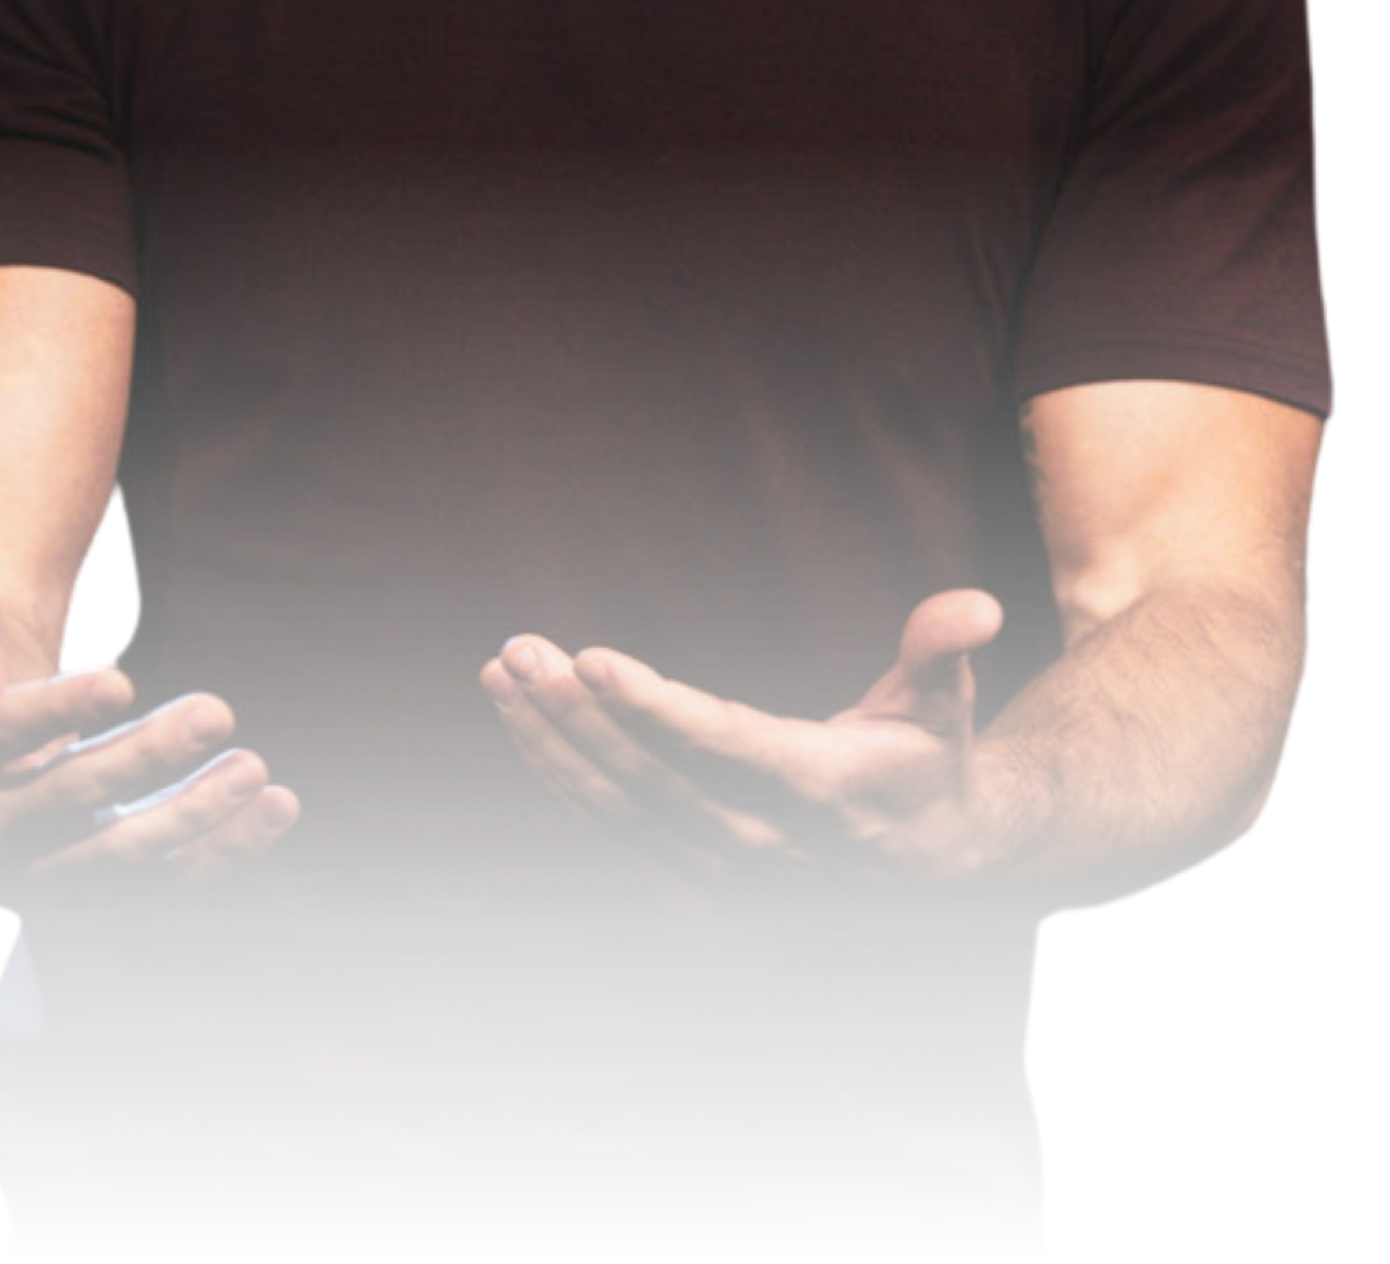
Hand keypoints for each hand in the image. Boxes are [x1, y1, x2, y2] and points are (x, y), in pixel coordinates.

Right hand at [0, 497, 300, 920]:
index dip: (52, 712)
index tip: (120, 676)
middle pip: (67, 804)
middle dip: (143, 761)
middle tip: (218, 709)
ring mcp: (38, 876)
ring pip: (119, 861)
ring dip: (193, 818)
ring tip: (255, 768)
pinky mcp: (91, 896)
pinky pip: (161, 886)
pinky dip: (222, 853)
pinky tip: (279, 806)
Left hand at [478, 590, 1003, 928]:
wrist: (933, 872)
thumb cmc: (931, 762)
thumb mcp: (946, 704)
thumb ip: (942, 649)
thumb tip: (975, 604)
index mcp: (818, 786)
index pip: (719, 744)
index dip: (652, 707)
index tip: (590, 659)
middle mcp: (761, 835)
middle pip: (650, 775)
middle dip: (576, 713)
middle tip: (519, 651)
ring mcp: (722, 860)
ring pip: (618, 805)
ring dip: (551, 742)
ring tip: (500, 675)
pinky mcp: (698, 866)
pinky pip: (615, 825)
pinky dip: (562, 777)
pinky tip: (522, 726)